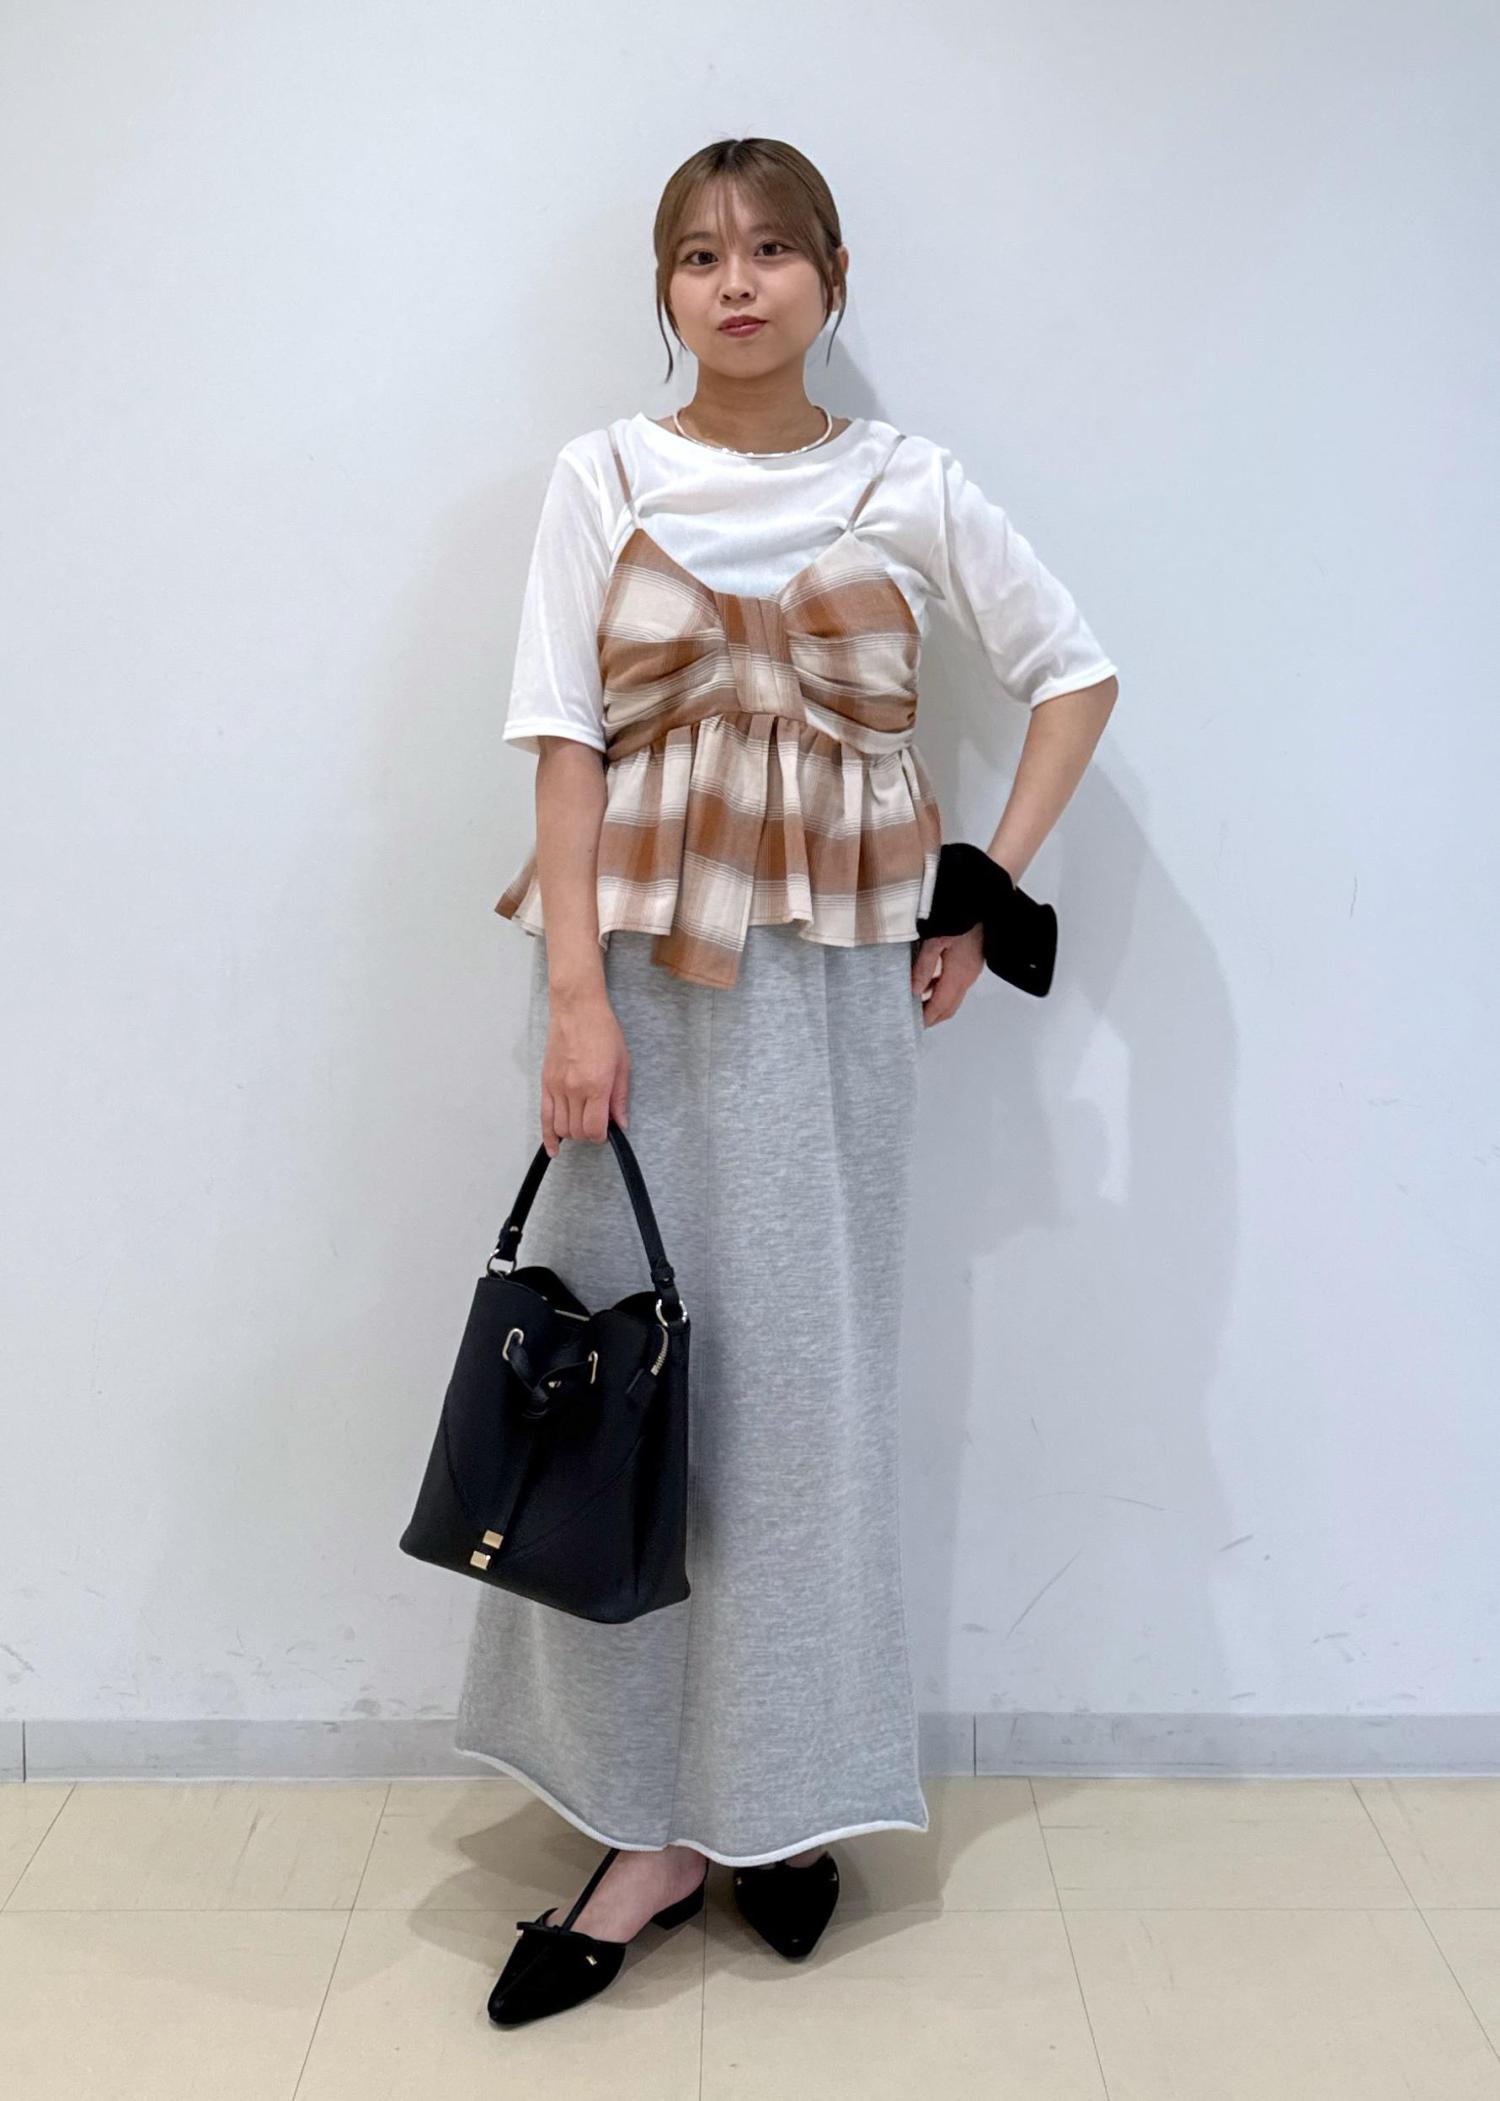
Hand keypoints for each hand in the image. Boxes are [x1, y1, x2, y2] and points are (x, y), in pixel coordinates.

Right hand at [539, 989, 629, 1154]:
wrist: (576, 1010)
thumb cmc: (603, 1032)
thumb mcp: (622, 1064)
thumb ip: (620, 1097)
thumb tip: (621, 1123)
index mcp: (596, 1085)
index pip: (594, 1128)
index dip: (601, 1135)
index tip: (607, 1131)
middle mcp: (574, 1089)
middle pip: (577, 1131)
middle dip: (589, 1134)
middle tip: (597, 1124)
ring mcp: (556, 1087)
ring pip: (561, 1127)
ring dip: (572, 1133)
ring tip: (581, 1124)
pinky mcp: (545, 1083)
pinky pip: (544, 1117)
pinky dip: (548, 1136)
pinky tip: (554, 1148)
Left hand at [911, 925, 984, 1025]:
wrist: (981, 903)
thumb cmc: (960, 917)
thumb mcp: (935, 940)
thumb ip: (924, 966)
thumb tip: (914, 990)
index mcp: (958, 975)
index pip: (940, 1006)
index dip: (927, 1018)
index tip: (914, 1026)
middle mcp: (967, 977)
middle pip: (949, 1007)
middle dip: (932, 1017)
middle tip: (914, 1021)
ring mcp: (971, 970)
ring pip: (953, 997)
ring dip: (936, 1004)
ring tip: (917, 1005)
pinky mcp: (971, 963)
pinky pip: (955, 984)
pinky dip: (941, 990)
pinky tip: (927, 984)